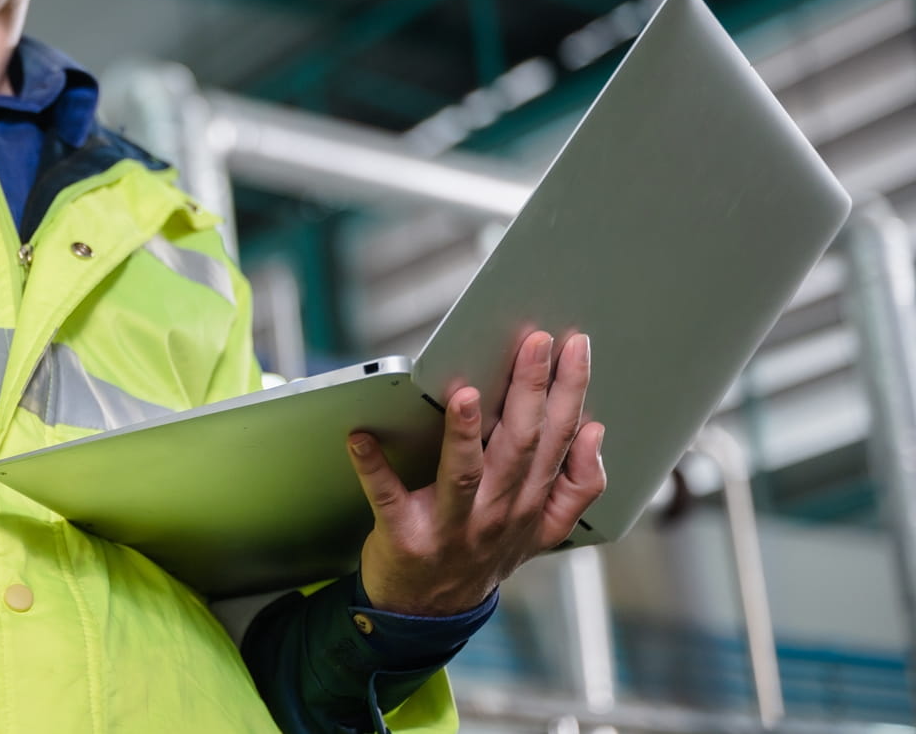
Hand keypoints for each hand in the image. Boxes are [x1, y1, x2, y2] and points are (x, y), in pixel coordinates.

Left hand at [347, 330, 606, 616]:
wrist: (430, 611)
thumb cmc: (483, 553)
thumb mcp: (543, 532)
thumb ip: (576, 487)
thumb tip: (594, 431)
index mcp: (531, 505)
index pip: (558, 439)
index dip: (570, 392)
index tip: (573, 346)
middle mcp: (497, 515)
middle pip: (519, 447)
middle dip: (529, 391)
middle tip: (534, 342)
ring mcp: (450, 528)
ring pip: (464, 475)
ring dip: (464, 435)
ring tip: (463, 394)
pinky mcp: (404, 537)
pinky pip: (387, 498)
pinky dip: (373, 468)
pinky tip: (359, 437)